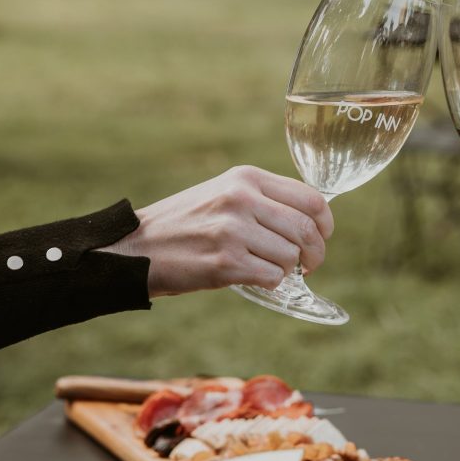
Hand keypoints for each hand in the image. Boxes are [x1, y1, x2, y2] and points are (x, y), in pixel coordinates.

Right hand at [106, 166, 333, 297]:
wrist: (134, 248)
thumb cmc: (184, 224)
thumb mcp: (223, 193)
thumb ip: (263, 199)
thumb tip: (312, 219)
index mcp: (245, 178)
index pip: (310, 198)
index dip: (325, 223)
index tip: (323, 236)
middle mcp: (242, 199)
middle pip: (307, 229)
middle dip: (315, 253)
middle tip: (309, 264)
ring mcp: (233, 231)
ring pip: (291, 257)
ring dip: (287, 270)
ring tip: (267, 268)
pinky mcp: (225, 263)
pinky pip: (272, 277)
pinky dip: (269, 283)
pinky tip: (253, 277)